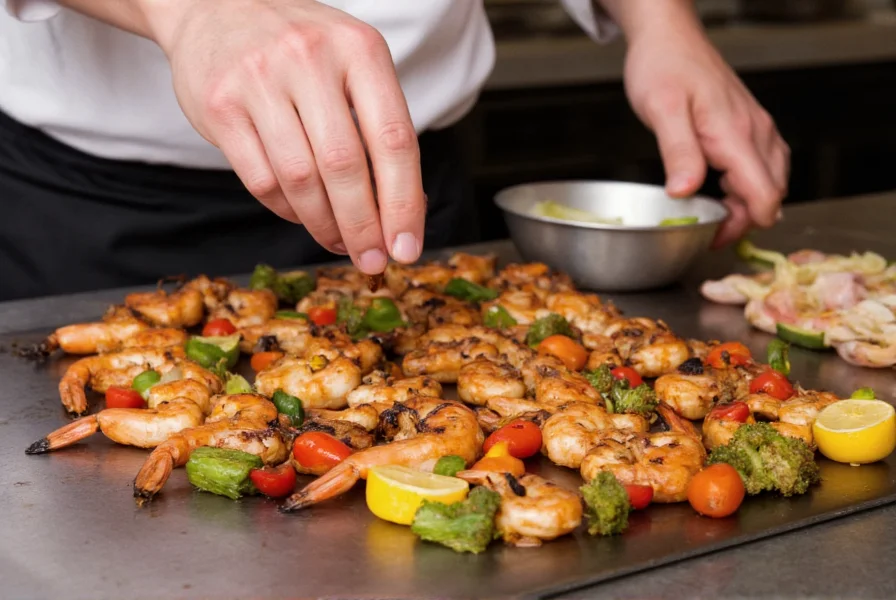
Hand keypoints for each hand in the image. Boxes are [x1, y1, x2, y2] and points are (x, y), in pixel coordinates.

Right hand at [147, 0, 423, 272]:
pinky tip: (302, 214)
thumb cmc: (300, 50)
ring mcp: (260, 79)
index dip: (403, 203)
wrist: (214, 8)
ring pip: (301, 179)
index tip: (406, 247)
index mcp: (359, 49)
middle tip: (372, 260)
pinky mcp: (221, 105)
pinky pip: (262, 180)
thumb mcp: (352, 65)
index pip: (394, 140)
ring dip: (324, 225)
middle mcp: (310, 58)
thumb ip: (380, 127)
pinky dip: (288, 210)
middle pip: (345, 166)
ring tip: (339, 242)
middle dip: (363, 226)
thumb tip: (406, 210)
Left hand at [620, 12, 788, 245]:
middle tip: (708, 232)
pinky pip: (761, 165)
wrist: (669, 37)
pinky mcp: (749, 126)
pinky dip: (747, 186)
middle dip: (745, 219)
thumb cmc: (662, 68)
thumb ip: (678, 152)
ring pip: (770, 180)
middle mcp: (755, 132)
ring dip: (747, 204)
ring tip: (711, 214)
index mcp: (736, 134)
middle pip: (771, 193)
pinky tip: (721, 191)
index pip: (764, 194)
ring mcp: (756, 128)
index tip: (714, 237)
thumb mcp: (662, 110)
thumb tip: (685, 192)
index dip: (745, 225)